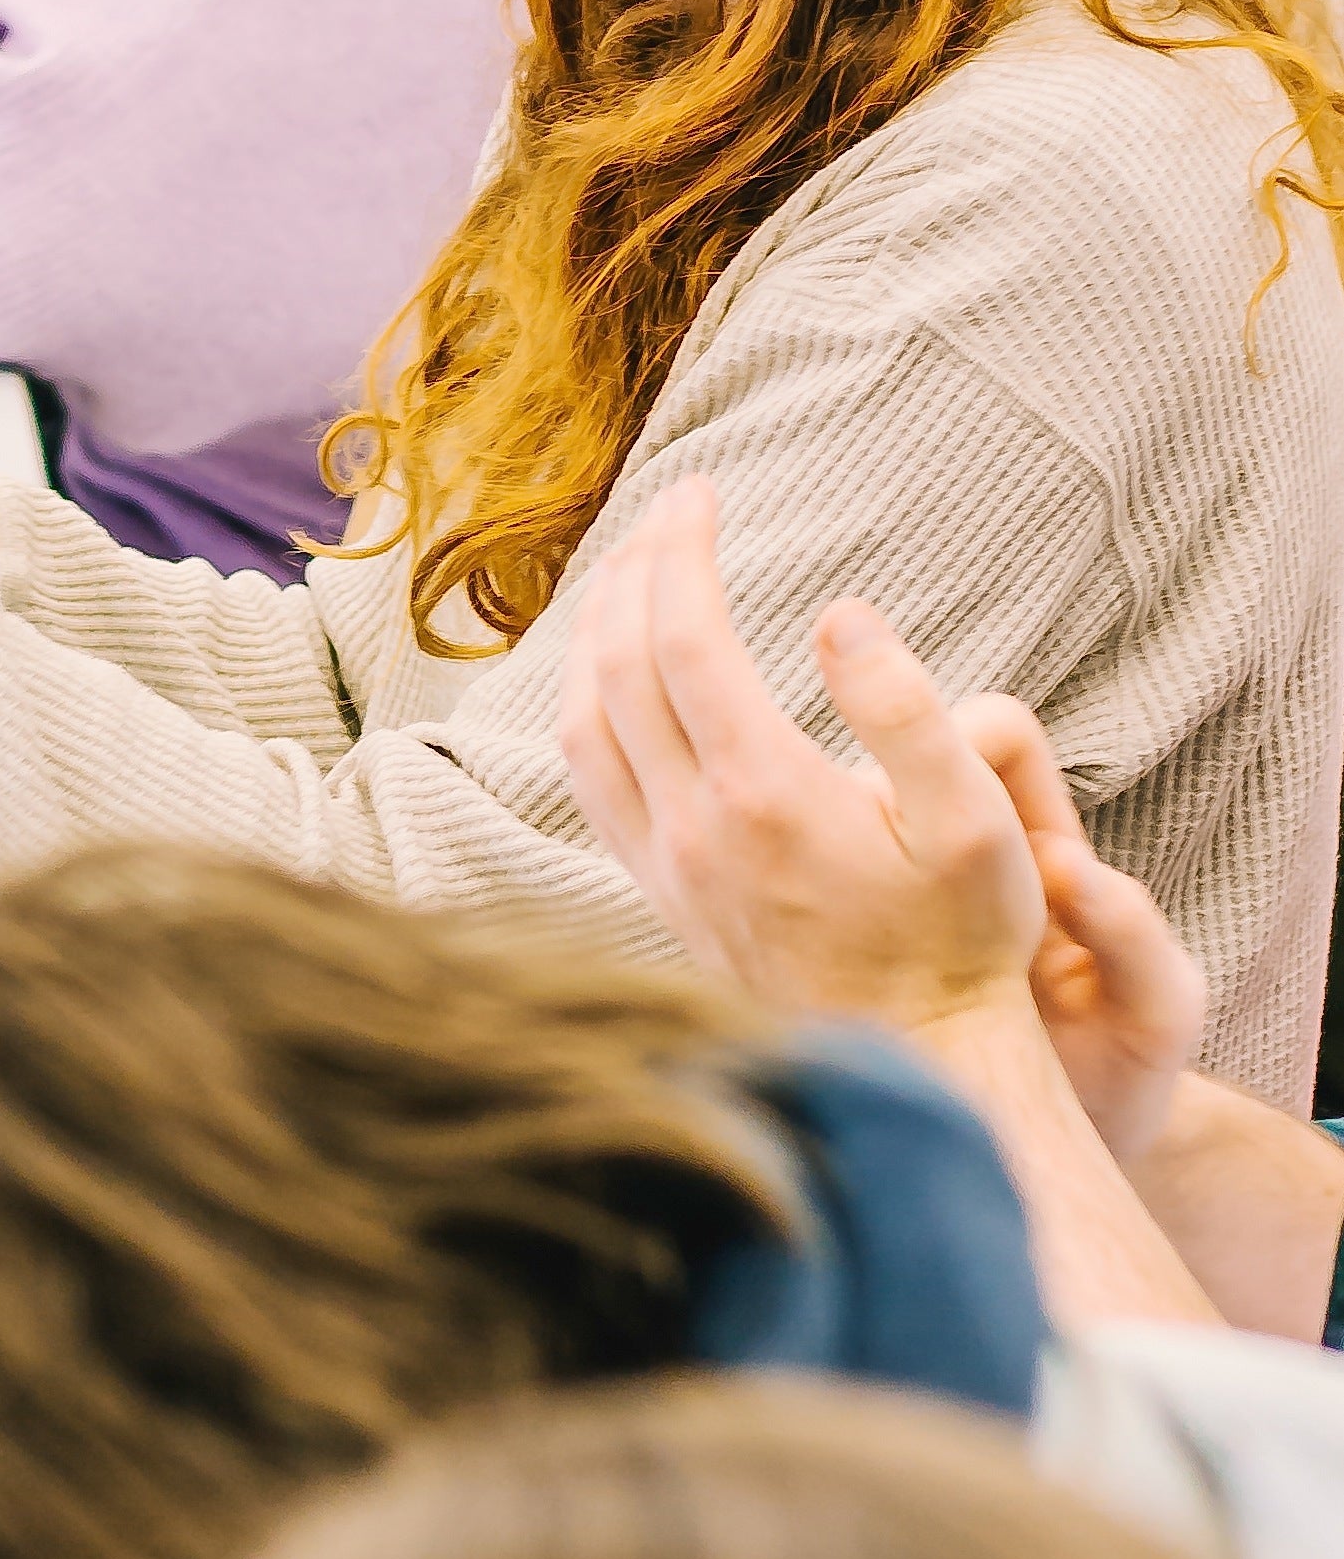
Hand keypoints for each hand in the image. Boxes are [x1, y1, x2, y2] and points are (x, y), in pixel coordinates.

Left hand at [558, 484, 1205, 1159]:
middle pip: (620, 667)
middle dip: (636, 570)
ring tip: (632, 574)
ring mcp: (666, 867)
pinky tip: (614, 678)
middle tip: (670, 509)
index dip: (682, 549)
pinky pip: (589, 781)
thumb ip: (910, 711)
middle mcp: (692, 830)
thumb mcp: (977, 825)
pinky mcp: (660, 896)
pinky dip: (586, 705)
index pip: (686, 638)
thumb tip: (838, 614)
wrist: (917, 1067)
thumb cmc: (965, 944)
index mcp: (764, 796)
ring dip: (595, 635)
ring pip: (582, 725)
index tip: (701, 491)